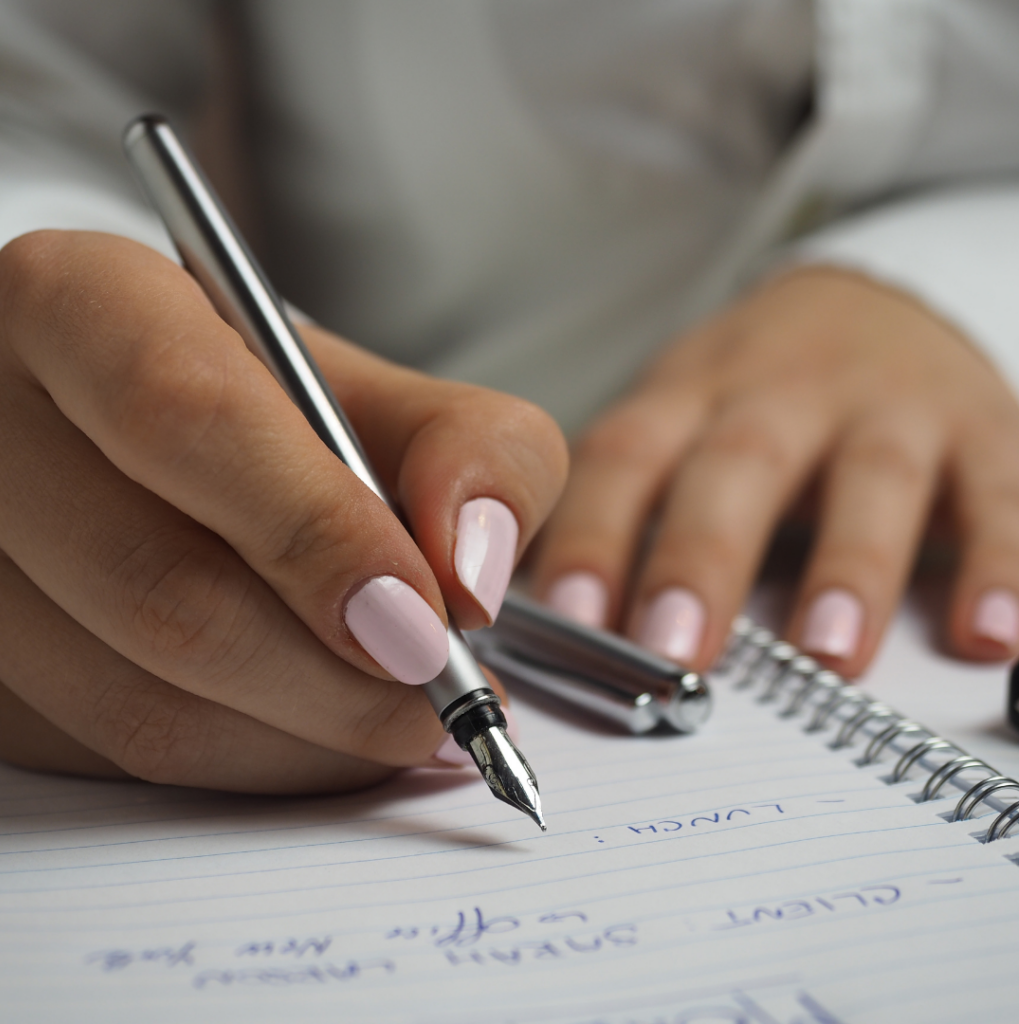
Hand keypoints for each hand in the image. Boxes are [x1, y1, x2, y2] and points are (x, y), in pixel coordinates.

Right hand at [0, 231, 565, 790]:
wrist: (203, 463)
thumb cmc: (298, 424)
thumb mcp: (406, 402)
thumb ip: (477, 455)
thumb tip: (471, 575)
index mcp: (85, 307)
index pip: (182, 414)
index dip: (315, 531)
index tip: (425, 621)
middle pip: (161, 587)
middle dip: (335, 677)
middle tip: (442, 697)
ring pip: (137, 701)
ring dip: (304, 739)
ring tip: (400, 717)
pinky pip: (122, 756)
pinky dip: (252, 764)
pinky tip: (318, 730)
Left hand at [532, 266, 1018, 676]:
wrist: (874, 303)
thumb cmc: (754, 393)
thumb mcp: (676, 419)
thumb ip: (622, 507)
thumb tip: (550, 620)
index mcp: (690, 395)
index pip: (625, 456)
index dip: (593, 532)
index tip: (570, 616)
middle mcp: (783, 393)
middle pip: (737, 464)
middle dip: (703, 556)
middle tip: (675, 647)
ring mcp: (887, 407)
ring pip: (869, 478)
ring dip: (849, 566)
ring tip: (828, 654)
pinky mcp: (981, 427)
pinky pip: (1000, 492)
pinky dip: (1002, 562)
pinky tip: (992, 634)